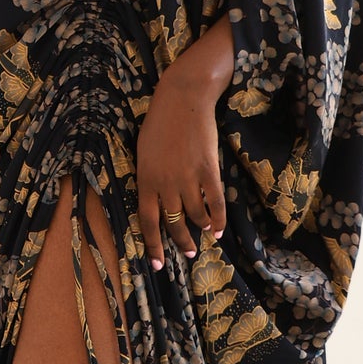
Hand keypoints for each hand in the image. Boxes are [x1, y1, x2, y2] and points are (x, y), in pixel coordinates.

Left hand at [136, 63, 226, 271]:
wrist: (183, 99)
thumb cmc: (159, 122)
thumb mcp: (144, 152)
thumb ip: (148, 178)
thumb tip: (156, 201)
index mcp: (145, 180)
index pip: (147, 221)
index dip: (153, 246)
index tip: (158, 264)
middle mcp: (165, 184)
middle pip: (172, 223)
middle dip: (180, 242)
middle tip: (187, 253)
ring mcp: (188, 177)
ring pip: (194, 216)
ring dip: (200, 230)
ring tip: (205, 236)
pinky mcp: (209, 170)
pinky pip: (215, 202)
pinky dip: (218, 218)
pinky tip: (219, 228)